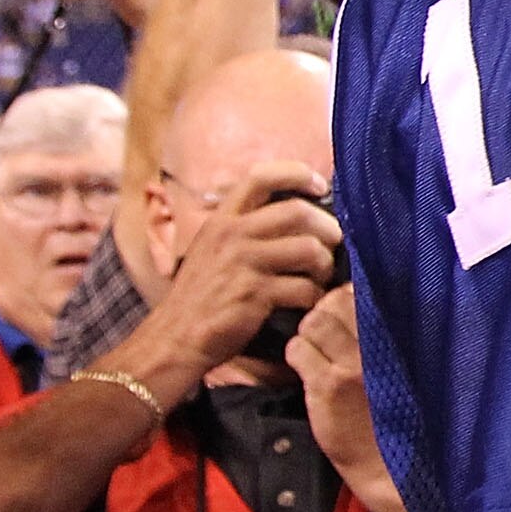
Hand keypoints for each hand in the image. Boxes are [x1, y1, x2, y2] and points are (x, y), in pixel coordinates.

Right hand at [122, 161, 340, 398]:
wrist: (175, 338)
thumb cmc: (201, 296)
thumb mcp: (212, 251)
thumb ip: (245, 231)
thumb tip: (296, 216)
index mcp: (221, 220)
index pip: (260, 177)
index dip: (297, 173)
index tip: (320, 185)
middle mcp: (231, 234)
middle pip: (298, 212)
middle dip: (328, 227)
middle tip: (335, 243)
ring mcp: (242, 263)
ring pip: (309, 249)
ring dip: (326, 264)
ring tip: (321, 277)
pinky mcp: (255, 294)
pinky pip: (305, 287)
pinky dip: (316, 296)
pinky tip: (309, 302)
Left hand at [286, 285, 411, 511]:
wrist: (391, 467)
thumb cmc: (398, 418)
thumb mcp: (403, 370)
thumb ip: (386, 339)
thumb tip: (358, 304)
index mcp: (400, 340)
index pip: (368, 294)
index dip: (349, 294)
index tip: (346, 308)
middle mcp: (379, 346)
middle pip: (336, 300)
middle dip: (324, 309)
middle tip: (324, 332)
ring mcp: (352, 365)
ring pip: (313, 321)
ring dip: (308, 332)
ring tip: (315, 352)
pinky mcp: (328, 386)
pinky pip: (298, 350)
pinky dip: (297, 355)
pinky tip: (307, 371)